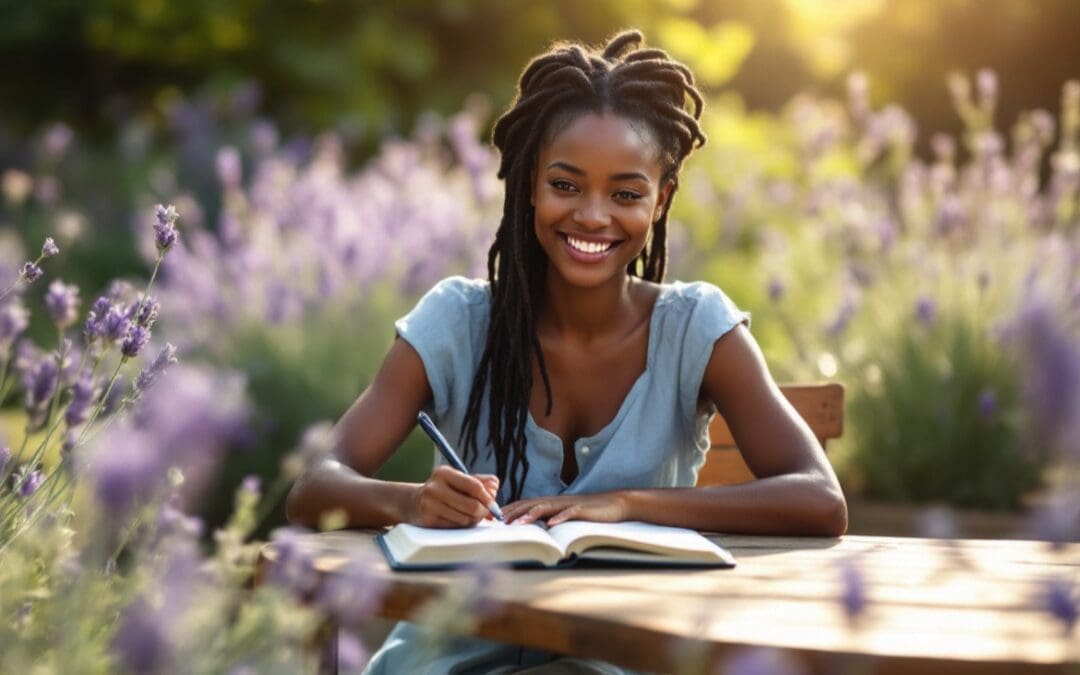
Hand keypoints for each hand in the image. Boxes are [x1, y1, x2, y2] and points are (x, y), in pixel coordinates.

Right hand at [409, 465, 499, 527]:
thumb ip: (480, 481)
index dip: (487, 496)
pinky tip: (458, 520)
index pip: (474, 486)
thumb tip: (494, 488)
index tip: (493, 503)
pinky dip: (462, 526)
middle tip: (484, 513)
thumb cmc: (444, 490)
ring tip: (469, 515)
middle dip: (483, 511)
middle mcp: (434, 488)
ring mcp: (430, 505)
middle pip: (472, 505)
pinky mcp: (428, 521)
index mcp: (444, 473)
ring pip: (466, 519)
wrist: (413, 503)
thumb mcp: (458, 480)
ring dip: (473, 520)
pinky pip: (456, 527)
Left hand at [502, 492, 628, 525]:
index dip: (508, 511)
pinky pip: (569, 513)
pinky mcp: (582, 510)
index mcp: (550, 503)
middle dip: (512, 513)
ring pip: (545, 508)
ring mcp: (568, 505)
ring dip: (530, 516)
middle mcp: (555, 502)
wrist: (614, 504)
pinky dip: (560, 518)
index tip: (492, 519)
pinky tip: (551, 525)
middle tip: (496, 522)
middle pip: (529, 505)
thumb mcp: (564, 516)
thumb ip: (548, 519)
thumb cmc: (588, 513)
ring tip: (517, 525)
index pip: (524, 505)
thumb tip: (531, 529)